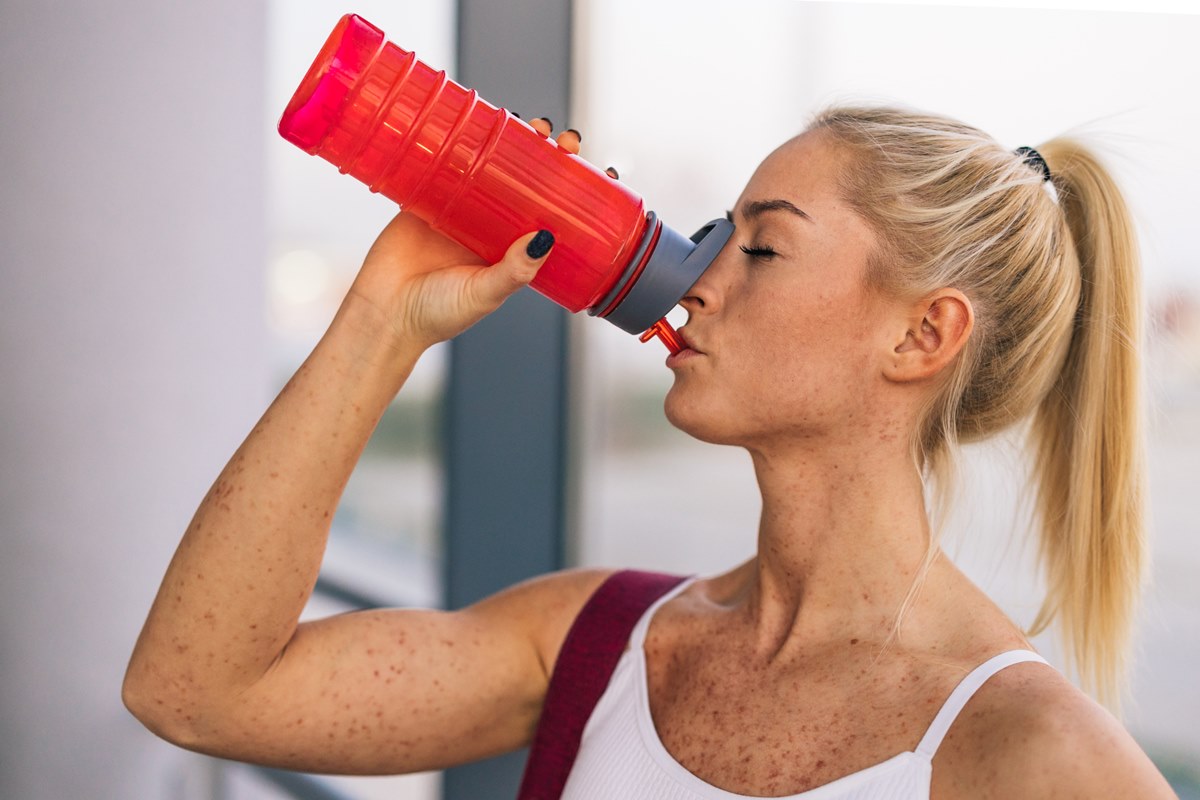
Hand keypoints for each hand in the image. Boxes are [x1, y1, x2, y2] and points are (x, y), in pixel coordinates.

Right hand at [343, 119, 596, 352]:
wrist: (384, 315)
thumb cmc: (437, 314)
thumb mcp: (484, 294)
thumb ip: (514, 270)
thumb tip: (546, 237)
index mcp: (511, 249)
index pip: (551, 210)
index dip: (573, 189)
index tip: (596, 172)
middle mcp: (488, 225)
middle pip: (525, 179)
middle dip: (547, 154)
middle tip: (562, 139)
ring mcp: (456, 207)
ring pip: (488, 163)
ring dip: (508, 138)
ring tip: (527, 121)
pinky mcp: (423, 196)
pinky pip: (441, 160)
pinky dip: (455, 138)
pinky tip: (472, 115)